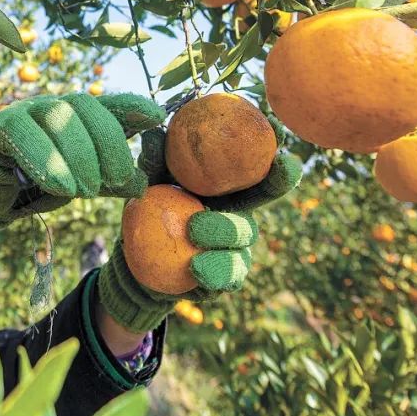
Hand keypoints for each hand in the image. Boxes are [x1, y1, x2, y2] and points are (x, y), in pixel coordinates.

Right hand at [0, 93, 164, 271]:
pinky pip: (22, 134)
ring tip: (89, 191)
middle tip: (119, 177)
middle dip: (108, 141)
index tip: (157, 117)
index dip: (133, 105)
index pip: (109, 104)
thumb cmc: (38, 185)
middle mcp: (53, 106)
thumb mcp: (83, 182)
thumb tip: (144, 184)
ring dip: (79, 155)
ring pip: (57, 118)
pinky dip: (45, 160)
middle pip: (86, 106)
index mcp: (77, 117)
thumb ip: (111, 180)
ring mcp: (24, 112)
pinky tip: (61, 188)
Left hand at [98, 116, 301, 331]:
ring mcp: (235, 252)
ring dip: (223, 236)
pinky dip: (214, 273)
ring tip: (194, 233)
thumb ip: (154, 160)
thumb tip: (152, 134)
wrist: (135, 260)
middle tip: (239, 176)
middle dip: (269, 190)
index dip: (278, 163)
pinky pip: (227, 278)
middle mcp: (238, 219)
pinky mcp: (222, 281)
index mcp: (230, 192)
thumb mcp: (149, 182)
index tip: (281, 145)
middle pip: (260, 203)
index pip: (260, 175)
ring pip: (243, 245)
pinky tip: (196, 270)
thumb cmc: (150, 210)